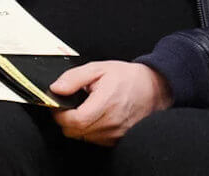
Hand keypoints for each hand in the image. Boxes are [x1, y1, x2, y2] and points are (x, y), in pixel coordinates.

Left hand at [50, 61, 172, 145]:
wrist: (152, 88)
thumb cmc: (126, 77)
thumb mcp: (98, 68)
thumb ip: (74, 78)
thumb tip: (56, 89)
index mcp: (106, 103)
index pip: (74, 121)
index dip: (60, 114)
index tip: (58, 105)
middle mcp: (111, 122)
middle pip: (75, 132)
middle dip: (66, 120)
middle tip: (70, 105)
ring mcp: (115, 134)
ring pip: (83, 137)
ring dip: (77, 125)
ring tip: (85, 108)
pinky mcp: (117, 140)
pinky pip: (94, 140)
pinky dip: (88, 130)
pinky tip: (94, 116)